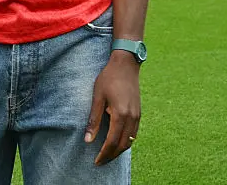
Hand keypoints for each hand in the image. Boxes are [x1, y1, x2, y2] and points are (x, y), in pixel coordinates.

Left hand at [84, 51, 140, 165]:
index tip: (96, 161)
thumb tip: (88, 140)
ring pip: (130, 140)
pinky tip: (117, 142)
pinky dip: (126, 141)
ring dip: (119, 150)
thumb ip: (94, 120)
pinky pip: (134, 133)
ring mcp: (137, 115)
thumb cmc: (109, 78)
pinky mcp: (139, 112)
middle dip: (111, 156)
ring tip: (108, 155)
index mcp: (120, 114)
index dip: (103, 154)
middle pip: (122, 144)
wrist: (126, 64)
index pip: (111, 142)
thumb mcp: (97, 97)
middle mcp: (131, 117)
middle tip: (100, 162)